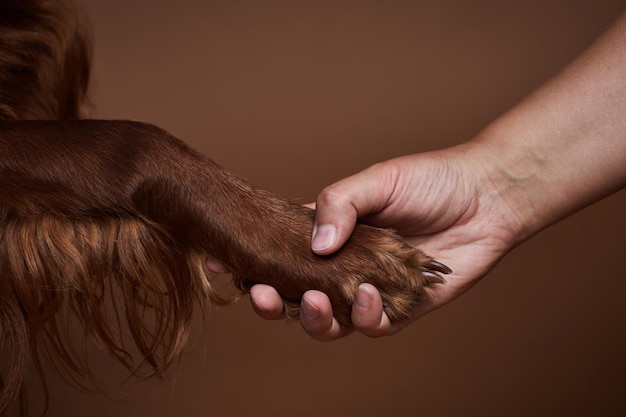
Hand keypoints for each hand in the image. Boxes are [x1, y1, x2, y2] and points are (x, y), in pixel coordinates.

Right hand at [251, 143, 523, 339]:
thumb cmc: (430, 181)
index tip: (220, 262)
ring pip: (327, 321)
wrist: (486, 197)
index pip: (278, 250)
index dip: (249, 260)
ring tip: (317, 300)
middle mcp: (343, 266)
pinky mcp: (400, 308)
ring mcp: (368, 289)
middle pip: (294, 295)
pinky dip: (365, 316)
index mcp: (329, 233)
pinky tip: (369, 295)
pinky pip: (372, 325)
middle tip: (263, 294)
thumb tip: (316, 245)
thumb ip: (339, 204)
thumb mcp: (377, 180)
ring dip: (313, 318)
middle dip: (272, 301)